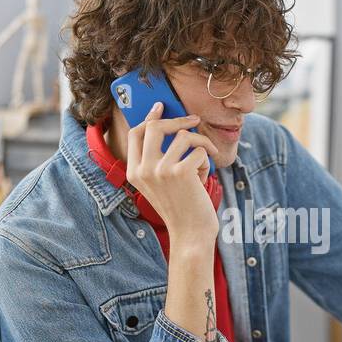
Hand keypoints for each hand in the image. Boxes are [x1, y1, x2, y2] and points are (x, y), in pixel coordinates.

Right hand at [125, 102, 220, 244]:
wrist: (190, 234)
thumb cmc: (180, 208)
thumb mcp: (159, 183)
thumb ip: (156, 159)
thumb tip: (168, 125)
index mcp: (134, 172)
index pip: (135, 134)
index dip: (149, 117)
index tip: (161, 107)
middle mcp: (143, 169)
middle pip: (155, 126)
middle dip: (178, 119)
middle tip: (194, 120)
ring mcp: (160, 170)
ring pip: (184, 136)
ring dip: (200, 147)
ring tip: (201, 168)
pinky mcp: (181, 172)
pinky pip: (200, 150)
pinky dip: (207, 162)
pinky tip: (204, 179)